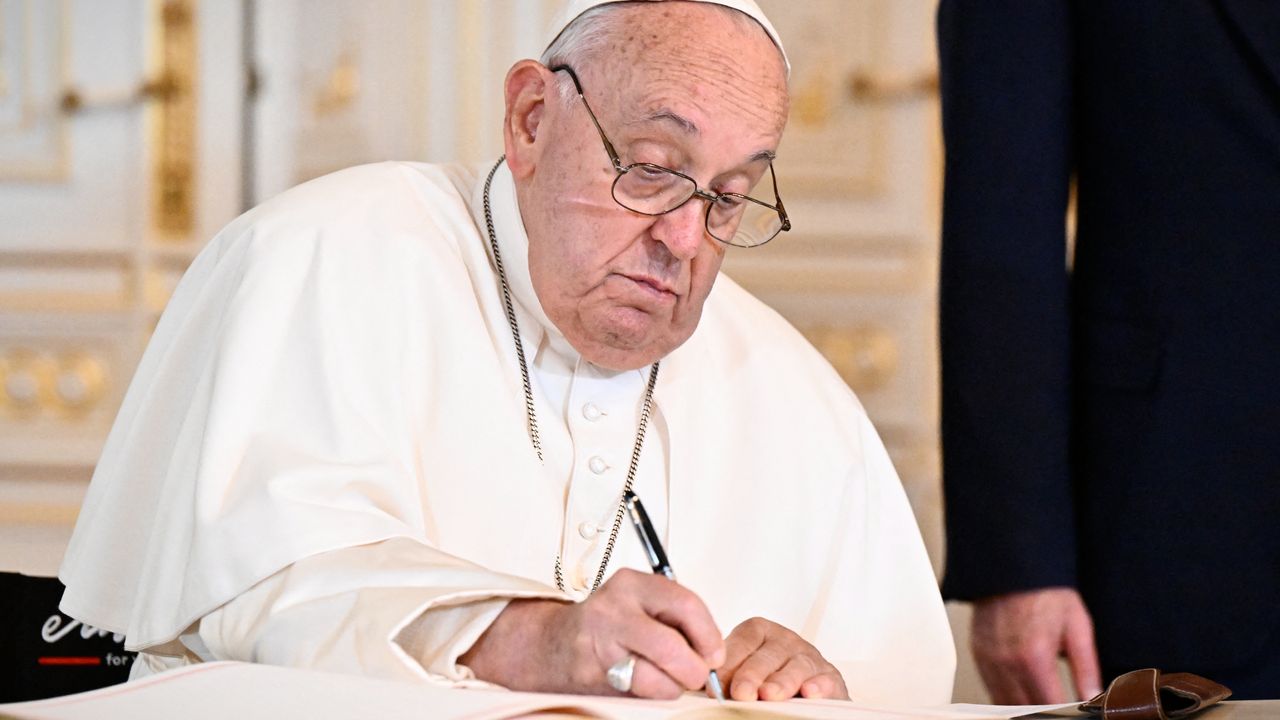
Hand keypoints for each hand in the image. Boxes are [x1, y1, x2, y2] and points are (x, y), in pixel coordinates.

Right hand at [460, 568, 724, 698]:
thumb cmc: (606, 626)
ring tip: (667, 679)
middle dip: (694, 669)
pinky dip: (652, 693)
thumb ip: (676, 619)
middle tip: (698, 674)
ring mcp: (600, 642)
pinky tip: (645, 683)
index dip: (709, 634)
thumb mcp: (639, 605)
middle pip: (672, 645)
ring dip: (672, 686)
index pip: (685, 604)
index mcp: (632, 584)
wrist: (552, 644)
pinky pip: (638, 691)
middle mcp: (614, 608)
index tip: (715, 653)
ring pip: (656, 676)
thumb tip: (714, 652)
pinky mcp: (592, 673)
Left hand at [716, 617, 847, 700]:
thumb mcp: (741, 671)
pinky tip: (809, 692)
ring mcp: (808, 656)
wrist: (799, 689)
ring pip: (797, 666)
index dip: (727, 665)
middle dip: (752, 675)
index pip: (741, 643)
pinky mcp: (829, 676)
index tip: (714, 687)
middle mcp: (784, 640)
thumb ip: (725, 676)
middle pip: (767, 655)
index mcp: (757, 632)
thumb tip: (704, 687)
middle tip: (741, 693)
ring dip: (782, 681)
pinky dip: (819, 685)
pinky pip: (826, 678)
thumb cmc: (762, 678)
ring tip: (769, 695)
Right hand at [971, 587, 1101, 703]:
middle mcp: (1007, 662)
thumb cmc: (1046, 592)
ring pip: (1005, 704)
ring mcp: (989, 660)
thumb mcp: (1078, 626)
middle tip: (1059, 707)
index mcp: (1035, 657)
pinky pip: (990, 689)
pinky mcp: (978, 655)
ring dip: (1024, 708)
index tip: (1074, 712)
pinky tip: (1021, 689)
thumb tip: (1093, 697)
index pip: (1051, 706)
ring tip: (1041, 701)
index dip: (1065, 714)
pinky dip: (1005, 696)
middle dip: (1045, 712)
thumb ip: (1086, 668)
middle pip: (1026, 710)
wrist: (1013, 567)